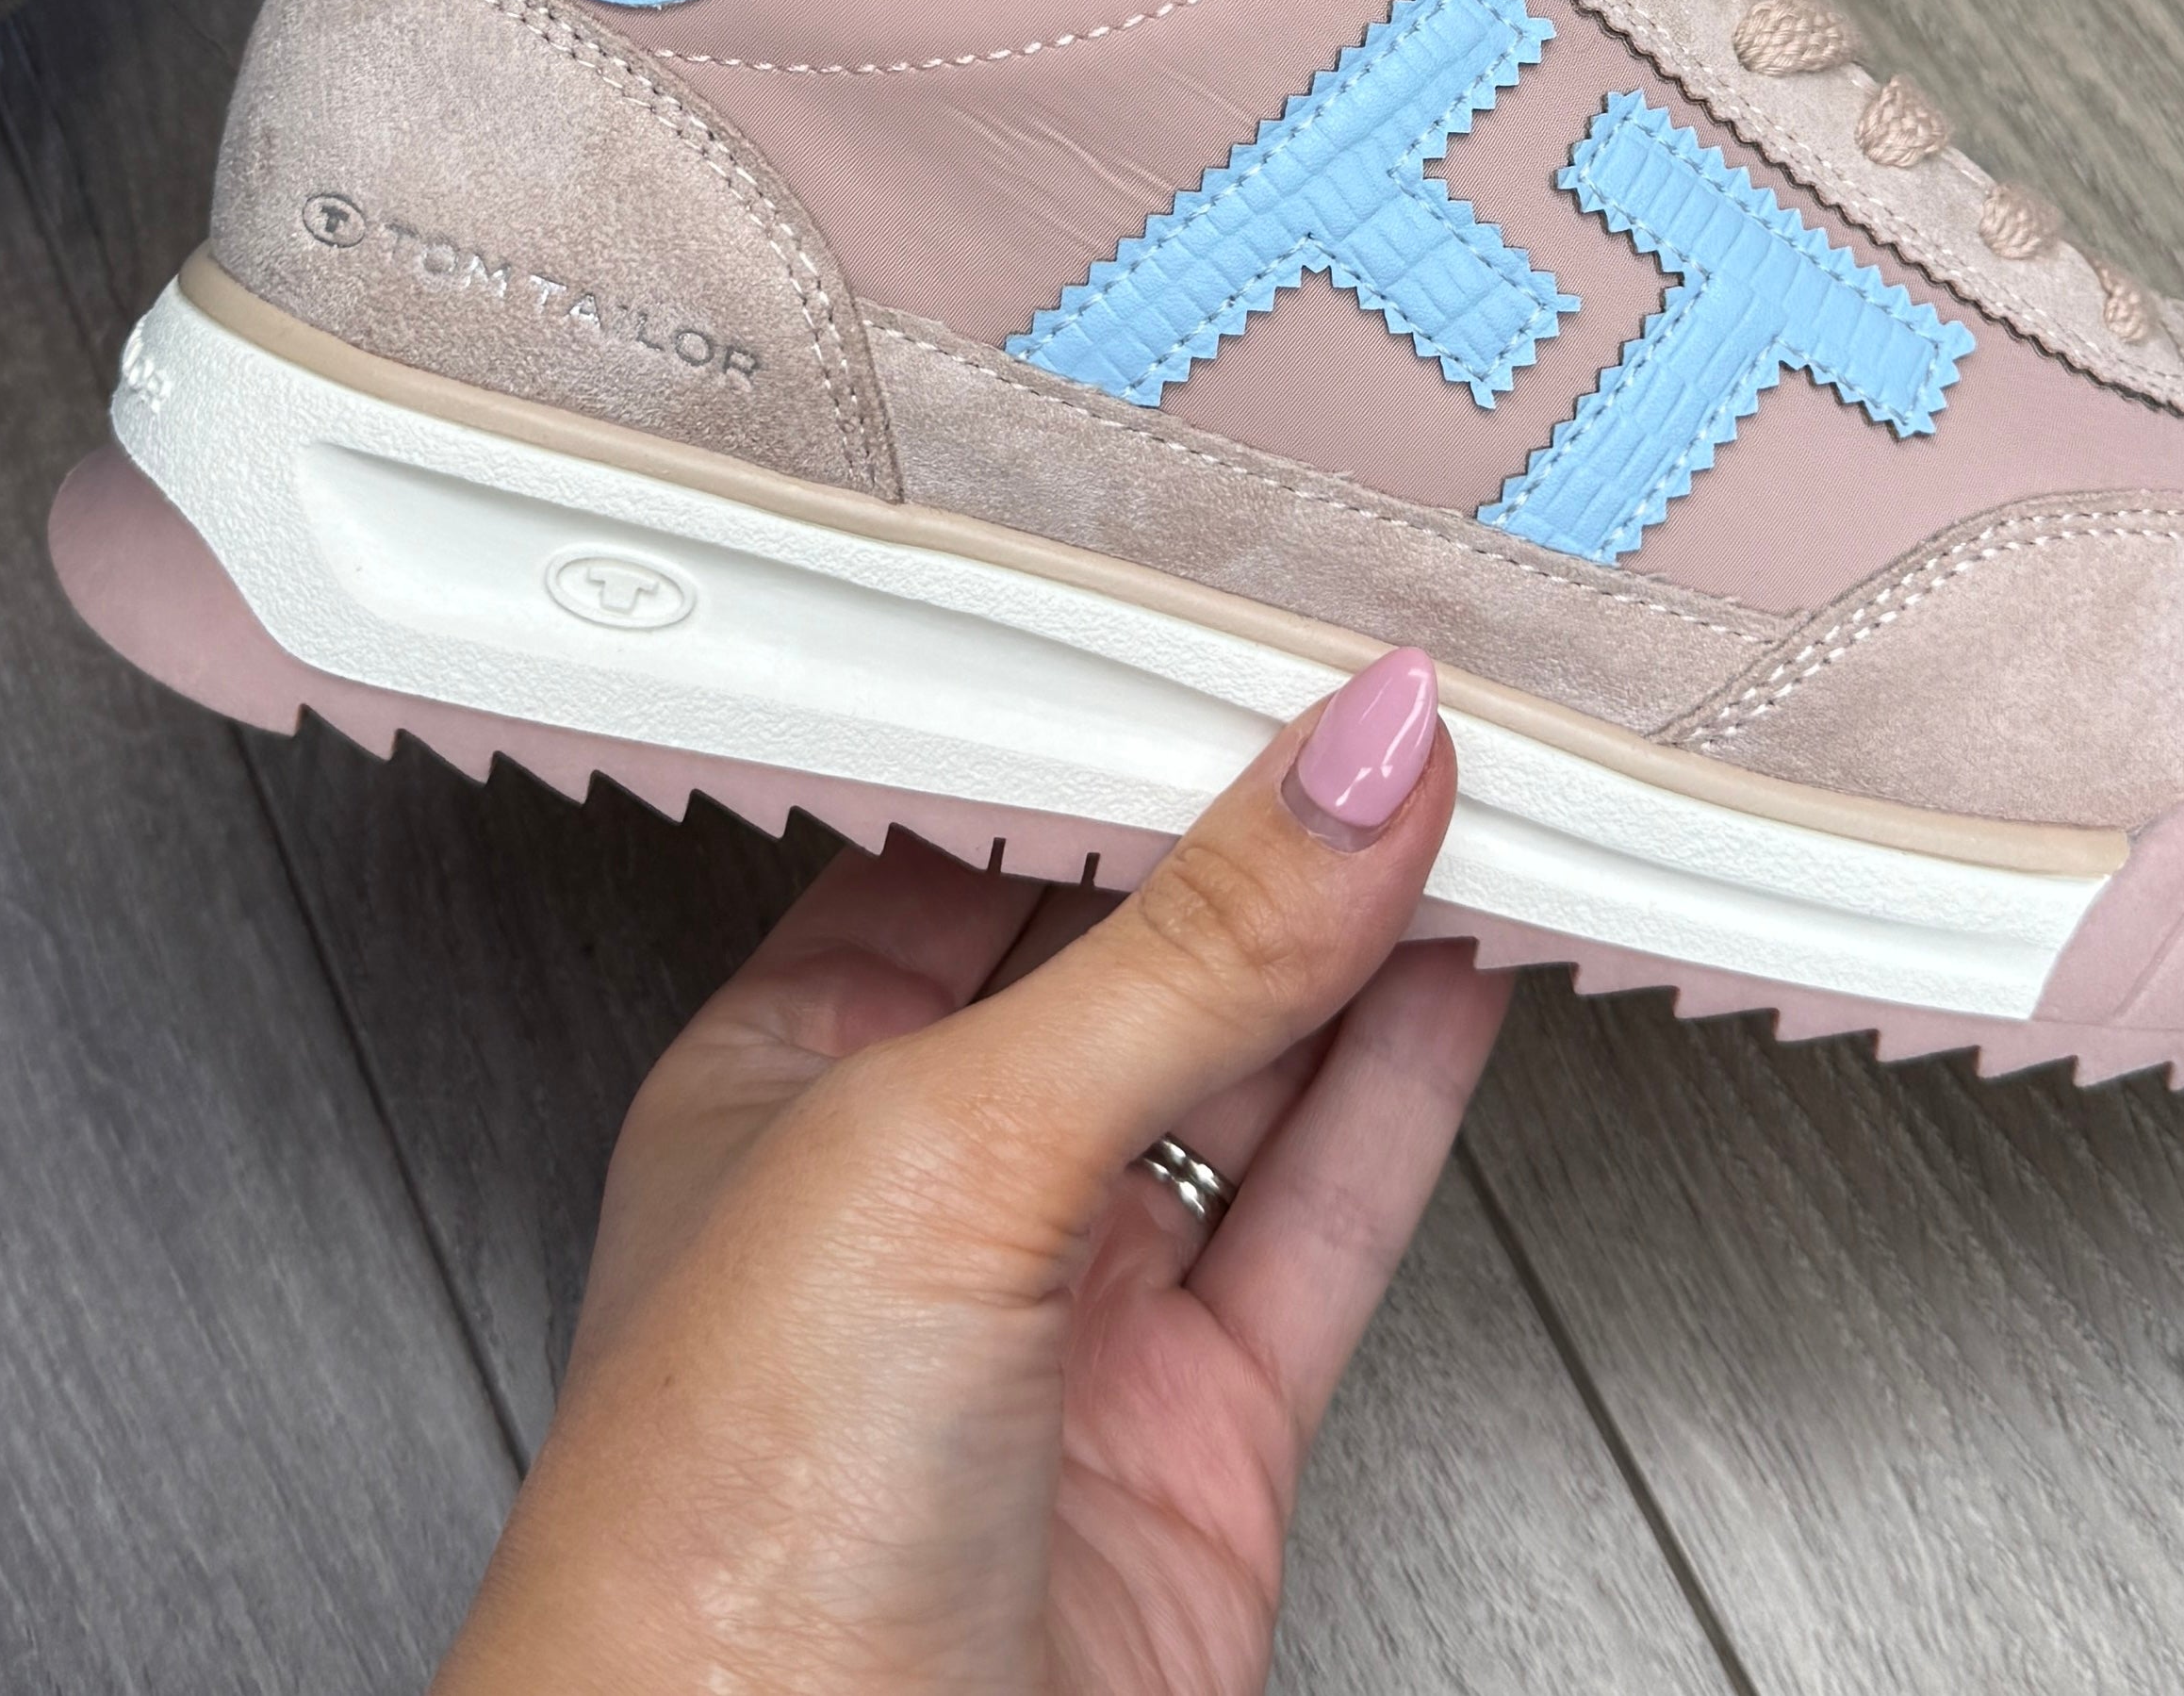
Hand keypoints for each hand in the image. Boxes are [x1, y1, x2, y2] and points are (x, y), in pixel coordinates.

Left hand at [432, 647, 1509, 1695]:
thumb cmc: (712, 1556)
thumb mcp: (944, 1154)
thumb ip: (1176, 953)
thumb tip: (1339, 765)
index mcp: (788, 1081)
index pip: (978, 843)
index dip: (1116, 731)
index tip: (1243, 628)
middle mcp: (927, 1191)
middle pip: (1130, 950)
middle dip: (1257, 825)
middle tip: (1389, 689)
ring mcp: (1071, 1320)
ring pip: (1251, 1073)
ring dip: (1364, 938)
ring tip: (1471, 789)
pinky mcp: (1199, 1439)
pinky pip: (1328, 1216)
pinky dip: (1414, 1089)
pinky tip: (1469, 974)